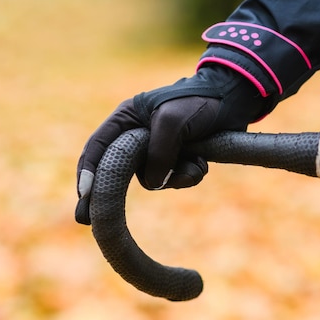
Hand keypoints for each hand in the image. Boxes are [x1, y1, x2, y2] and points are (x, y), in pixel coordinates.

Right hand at [75, 65, 274, 224]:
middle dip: (112, 193)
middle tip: (86, 221)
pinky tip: (203, 162)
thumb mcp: (173, 121)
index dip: (88, 173)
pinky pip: (175, 180)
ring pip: (153, 179)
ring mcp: (157, 150)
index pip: (98, 148)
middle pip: (120, 171)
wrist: (234, 99)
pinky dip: (189, 175)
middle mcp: (137, 136)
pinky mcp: (177, 159)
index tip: (85, 197)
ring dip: (176, 176)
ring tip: (196, 160)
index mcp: (126, 119)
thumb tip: (153, 183)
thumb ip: (158, 152)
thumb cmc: (199, 101)